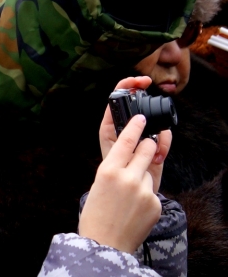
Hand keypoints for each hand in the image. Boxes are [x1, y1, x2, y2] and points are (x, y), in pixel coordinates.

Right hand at [79, 113, 162, 253]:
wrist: (105, 245)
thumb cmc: (95, 214)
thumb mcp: (98, 185)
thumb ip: (115, 169)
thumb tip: (130, 155)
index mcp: (108, 170)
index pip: (126, 140)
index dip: (136, 126)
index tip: (142, 118)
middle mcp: (128, 178)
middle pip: (147, 150)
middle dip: (148, 146)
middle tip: (145, 147)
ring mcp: (143, 191)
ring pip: (149, 172)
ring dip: (142, 176)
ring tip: (129, 195)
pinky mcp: (154, 204)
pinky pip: (152, 192)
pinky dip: (145, 196)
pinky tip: (134, 209)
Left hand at [99, 76, 170, 192]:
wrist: (125, 195)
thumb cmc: (112, 173)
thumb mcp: (112, 152)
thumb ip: (123, 137)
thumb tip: (139, 122)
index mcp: (111, 125)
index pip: (118, 96)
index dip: (129, 84)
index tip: (143, 81)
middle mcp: (127, 127)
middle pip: (141, 106)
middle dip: (150, 109)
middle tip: (152, 120)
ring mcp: (142, 136)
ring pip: (156, 122)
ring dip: (159, 135)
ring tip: (153, 152)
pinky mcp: (154, 146)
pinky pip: (164, 138)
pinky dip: (164, 145)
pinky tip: (158, 157)